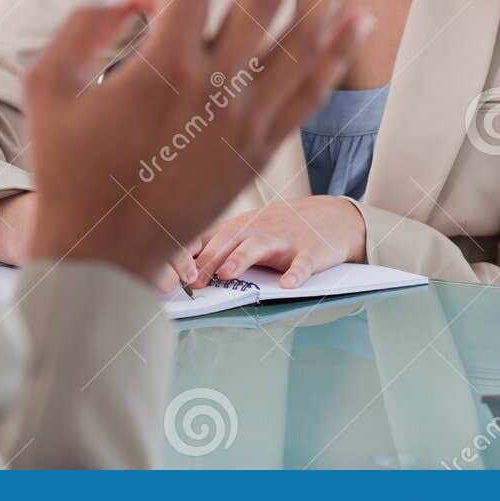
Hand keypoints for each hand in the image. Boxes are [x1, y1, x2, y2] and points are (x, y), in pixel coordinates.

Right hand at [22, 0, 372, 286]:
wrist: (104, 250)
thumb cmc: (68, 169)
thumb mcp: (46, 86)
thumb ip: (82, 24)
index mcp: (163, 65)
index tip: (137, 12)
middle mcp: (216, 87)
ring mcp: (246, 120)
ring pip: (302, 39)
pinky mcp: (261, 149)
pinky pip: (312, 93)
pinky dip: (336, 54)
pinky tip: (356, 20)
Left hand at [187, 195, 366, 288]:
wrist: (332, 216)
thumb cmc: (280, 229)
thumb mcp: (247, 232)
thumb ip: (218, 249)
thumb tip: (180, 275)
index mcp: (237, 229)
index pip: (202, 238)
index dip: (183, 255)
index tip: (167, 275)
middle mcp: (256, 230)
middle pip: (225, 242)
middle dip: (206, 261)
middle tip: (190, 282)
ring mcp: (283, 239)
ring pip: (257, 247)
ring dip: (240, 260)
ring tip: (226, 275)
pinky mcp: (310, 251)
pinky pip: (302, 263)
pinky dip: (295, 273)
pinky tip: (288, 284)